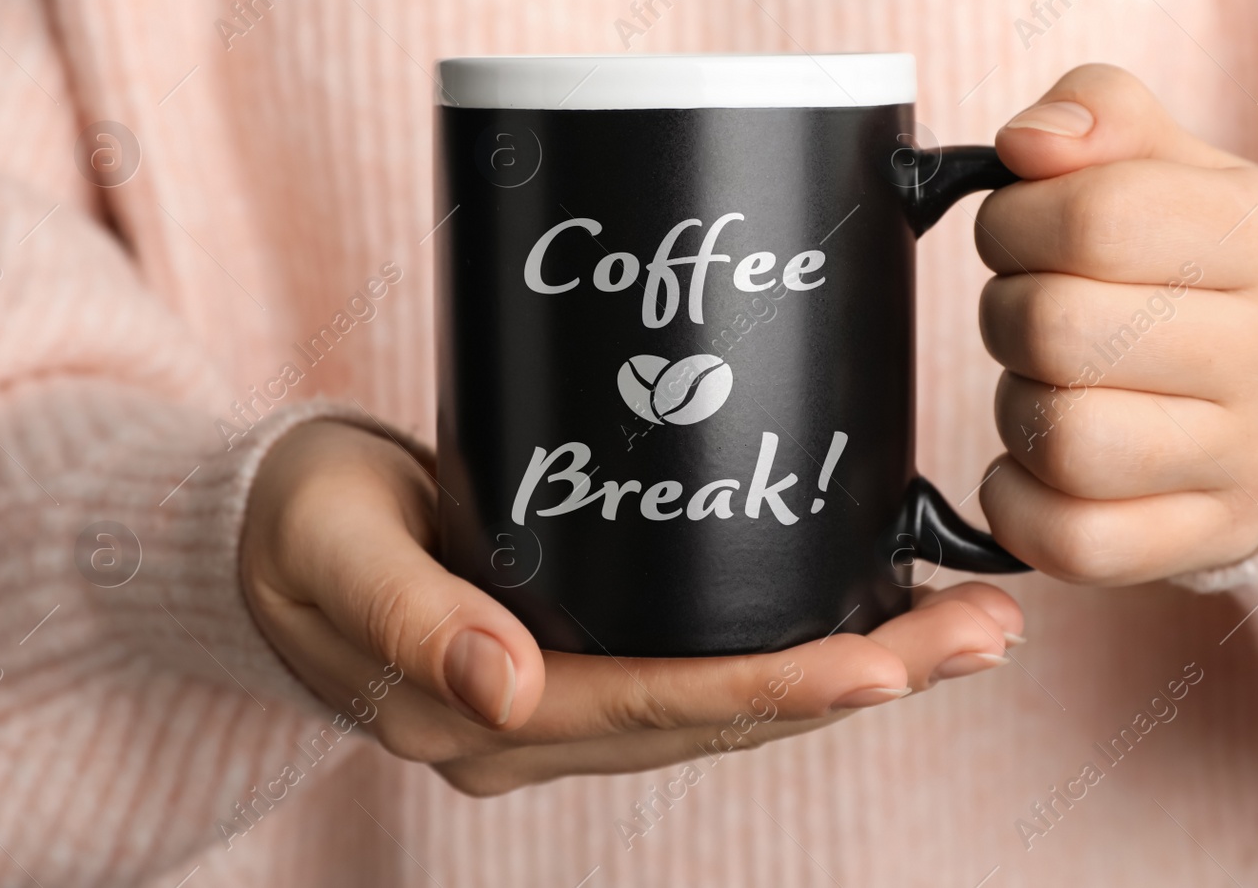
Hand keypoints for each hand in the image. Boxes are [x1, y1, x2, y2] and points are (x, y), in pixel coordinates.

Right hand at [241, 420, 1021, 795]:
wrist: (273, 542)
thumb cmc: (299, 529)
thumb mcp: (336, 553)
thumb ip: (411, 619)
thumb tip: (505, 686)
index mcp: (484, 717)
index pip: (662, 708)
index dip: (781, 686)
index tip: (892, 660)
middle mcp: (542, 729)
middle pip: (726, 712)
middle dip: (864, 678)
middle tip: (985, 631)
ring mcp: (569, 705)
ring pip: (733, 700)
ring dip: (854, 668)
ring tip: (967, 627)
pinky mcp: (584, 661)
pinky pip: (706, 673)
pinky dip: (794, 650)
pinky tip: (872, 619)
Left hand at [975, 64, 1257, 583]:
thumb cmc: (1216, 264)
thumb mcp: (1181, 165)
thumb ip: (1100, 116)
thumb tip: (1025, 143)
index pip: (1097, 217)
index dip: (1013, 220)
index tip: (1014, 229)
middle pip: (1061, 331)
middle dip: (1006, 310)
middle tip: (1024, 305)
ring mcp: (1254, 461)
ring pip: (1065, 441)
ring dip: (1015, 405)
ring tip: (1044, 381)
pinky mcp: (1212, 540)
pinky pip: (1072, 542)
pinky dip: (1016, 501)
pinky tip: (1030, 460)